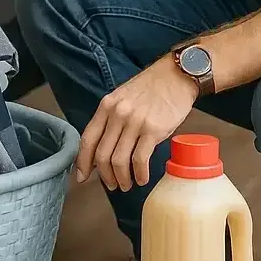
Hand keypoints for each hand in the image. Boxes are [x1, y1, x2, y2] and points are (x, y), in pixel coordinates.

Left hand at [76, 58, 198, 191]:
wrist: (177, 75)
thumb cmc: (152, 88)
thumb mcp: (123, 98)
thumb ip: (112, 119)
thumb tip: (105, 147)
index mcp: (106, 106)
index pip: (88, 139)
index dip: (83, 162)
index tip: (83, 176)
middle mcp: (117, 114)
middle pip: (102, 154)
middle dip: (104, 176)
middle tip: (111, 185)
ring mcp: (135, 122)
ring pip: (119, 160)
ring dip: (121, 178)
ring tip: (126, 185)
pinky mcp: (153, 130)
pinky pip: (140, 159)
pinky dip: (139, 174)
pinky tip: (142, 178)